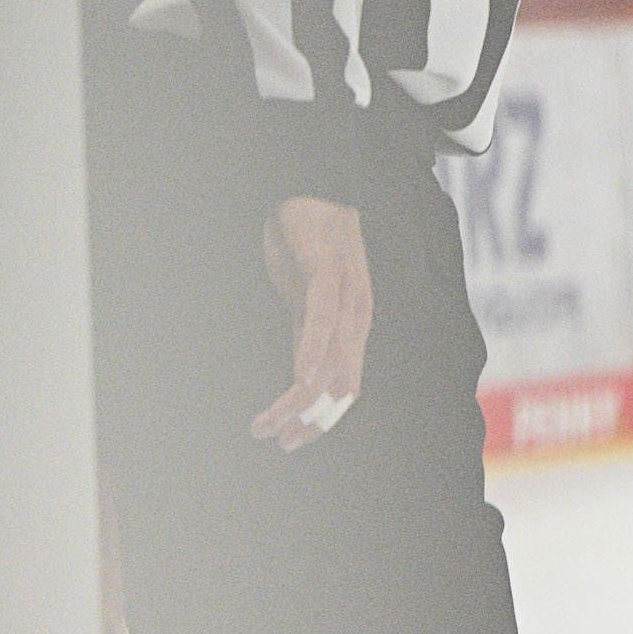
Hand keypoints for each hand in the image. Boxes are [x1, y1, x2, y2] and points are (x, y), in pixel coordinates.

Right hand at [255, 197, 371, 450]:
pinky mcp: (328, 273)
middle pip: (342, 386)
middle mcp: (357, 318)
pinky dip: (311, 352)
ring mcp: (346, 296)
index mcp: (353, 328)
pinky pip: (323, 320)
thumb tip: (298, 375)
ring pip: (331, 361)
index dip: (323, 421)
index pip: (345, 389)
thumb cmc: (308, 245)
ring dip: (301, 399)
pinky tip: (299, 377)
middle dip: (312, 422)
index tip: (290, 441)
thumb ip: (307, 335)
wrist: (314, 189)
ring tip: (274, 422)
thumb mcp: (304, 300)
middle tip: (280, 444)